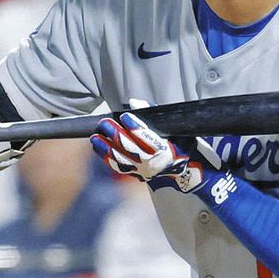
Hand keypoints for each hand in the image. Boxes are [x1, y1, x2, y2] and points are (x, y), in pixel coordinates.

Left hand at [90, 112, 206, 192]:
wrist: (182, 169)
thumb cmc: (179, 143)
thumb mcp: (174, 127)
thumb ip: (155, 113)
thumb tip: (134, 103)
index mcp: (167, 151)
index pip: (148, 139)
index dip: (135, 127)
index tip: (124, 116)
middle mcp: (154, 164)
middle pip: (131, 149)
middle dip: (116, 135)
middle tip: (105, 122)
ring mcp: (143, 171)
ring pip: (122, 160)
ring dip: (107, 148)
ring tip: (96, 136)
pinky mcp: (136, 174)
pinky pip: (118, 167)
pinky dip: (106, 156)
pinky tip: (98, 146)